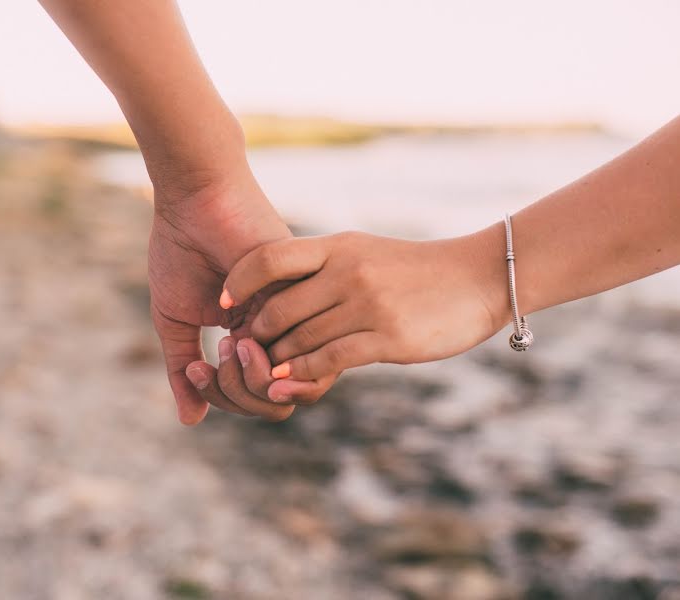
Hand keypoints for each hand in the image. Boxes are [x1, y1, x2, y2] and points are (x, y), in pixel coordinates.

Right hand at [148, 165, 338, 423]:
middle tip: (207, 367)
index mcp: (255, 335)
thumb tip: (191, 421)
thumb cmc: (182, 252)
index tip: (197, 372)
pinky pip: (296, 359)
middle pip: (276, 400)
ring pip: (288, 387)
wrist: (195, 201)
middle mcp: (281, 329)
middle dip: (235, 397)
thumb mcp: (176, 322)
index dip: (225, 399)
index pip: (256, 395)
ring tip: (226, 347)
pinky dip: (260, 364)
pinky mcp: (303, 300)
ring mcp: (294, 316)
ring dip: (245, 383)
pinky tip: (237, 338)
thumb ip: (184, 371)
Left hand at [222, 230, 509, 391]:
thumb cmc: (414, 270)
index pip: (270, 258)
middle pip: (278, 308)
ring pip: (300, 338)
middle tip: (242, 351)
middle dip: (254, 334)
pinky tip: (285, 384)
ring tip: (260, 372)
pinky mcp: (387, 337)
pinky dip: (301, 375)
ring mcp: (368, 304)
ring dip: (274, 360)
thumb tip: (278, 296)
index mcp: (337, 247)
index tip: (223, 303)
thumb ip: (324, 270)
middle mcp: (348, 272)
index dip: (238, 281)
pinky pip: (330, 359)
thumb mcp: (364, 253)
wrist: (478, 278)